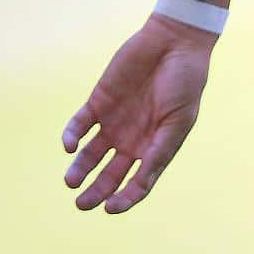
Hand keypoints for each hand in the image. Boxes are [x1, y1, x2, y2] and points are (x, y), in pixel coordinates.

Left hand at [63, 14, 215, 213]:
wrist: (173, 44)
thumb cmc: (184, 84)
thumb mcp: (177, 122)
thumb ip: (159, 151)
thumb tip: (143, 182)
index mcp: (155, 149)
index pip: (137, 183)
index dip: (124, 199)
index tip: (110, 209)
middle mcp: (132, 141)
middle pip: (109, 173)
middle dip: (96, 190)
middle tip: (81, 204)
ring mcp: (114, 122)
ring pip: (91, 153)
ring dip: (80, 168)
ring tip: (71, 181)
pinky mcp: (98, 102)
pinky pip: (80, 124)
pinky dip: (73, 135)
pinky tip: (69, 146)